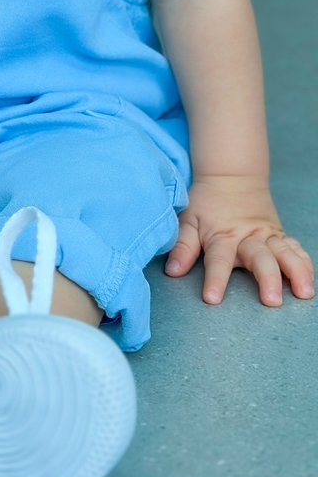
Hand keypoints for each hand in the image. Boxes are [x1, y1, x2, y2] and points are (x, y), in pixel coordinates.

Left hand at [165, 176, 313, 306]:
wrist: (231, 176)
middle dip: (267, 279)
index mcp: (222, 235)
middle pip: (259, 258)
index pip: (217, 259)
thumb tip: (172, 271)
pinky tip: (309, 280)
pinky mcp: (279, 234)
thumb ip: (182, 246)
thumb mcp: (188, 220)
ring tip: (303, 291)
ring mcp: (266, 235)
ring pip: (284, 252)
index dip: (215, 279)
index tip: (212, 298)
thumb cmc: (206, 203)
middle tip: (271, 300)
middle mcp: (247, 236)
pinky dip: (304, 263)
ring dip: (295, 271)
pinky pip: (295, 248)